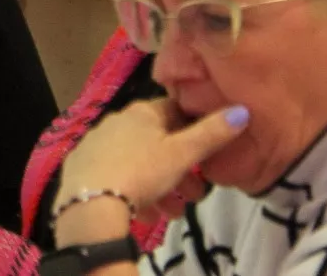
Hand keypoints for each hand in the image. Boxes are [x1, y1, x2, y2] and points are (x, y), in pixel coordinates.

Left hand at [57, 99, 246, 228]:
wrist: (90, 201)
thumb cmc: (141, 171)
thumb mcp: (182, 154)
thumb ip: (212, 134)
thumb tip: (242, 110)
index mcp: (141, 112)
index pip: (173, 111)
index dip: (194, 130)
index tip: (206, 153)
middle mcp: (116, 122)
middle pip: (158, 143)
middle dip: (182, 171)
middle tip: (196, 196)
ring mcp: (97, 145)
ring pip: (140, 165)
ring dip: (163, 189)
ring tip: (174, 213)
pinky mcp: (84, 169)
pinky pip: (118, 178)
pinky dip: (136, 195)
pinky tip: (147, 216)